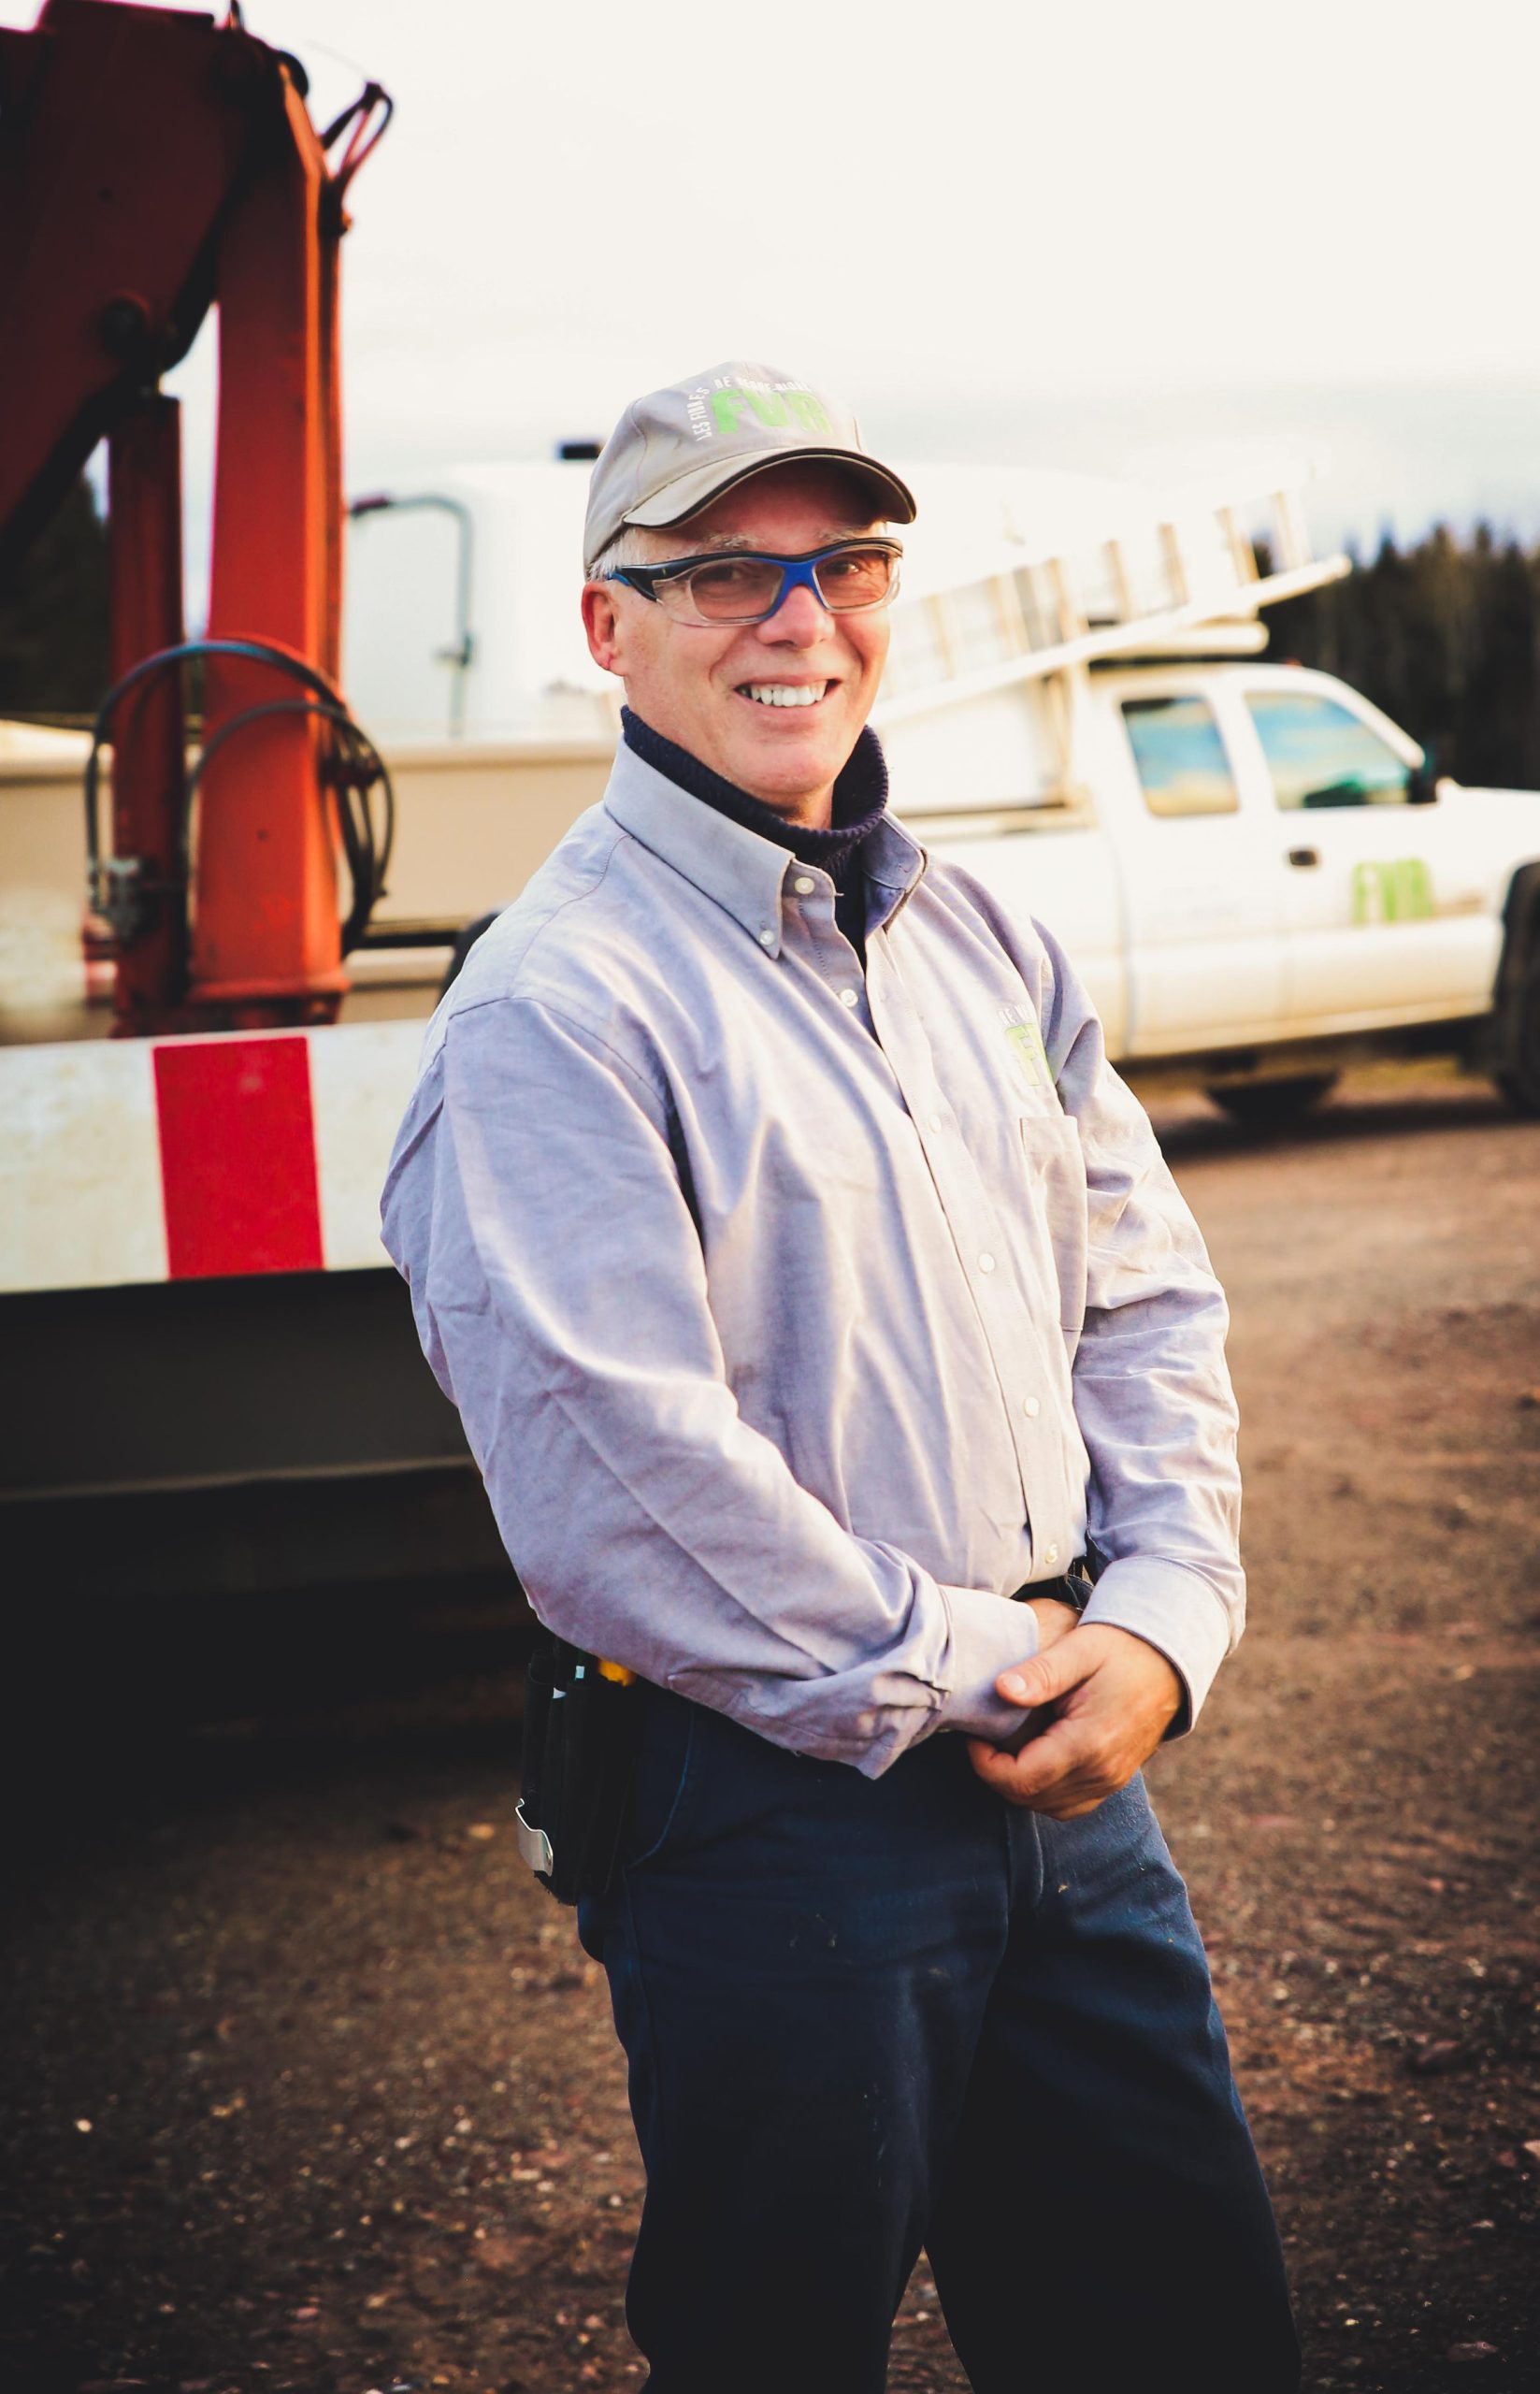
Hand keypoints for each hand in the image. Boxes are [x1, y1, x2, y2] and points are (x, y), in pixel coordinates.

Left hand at [966, 1624, 1182, 1819]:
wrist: (1168, 1658)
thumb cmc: (1121, 1648)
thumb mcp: (1079, 1649)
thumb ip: (1040, 1672)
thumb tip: (1000, 1690)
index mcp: (1089, 1743)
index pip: (1021, 1779)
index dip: (985, 1764)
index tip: (974, 1735)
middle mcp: (1102, 1772)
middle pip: (1030, 1798)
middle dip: (997, 1775)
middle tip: (984, 1738)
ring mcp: (1111, 1780)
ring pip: (1049, 1807)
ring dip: (1019, 1786)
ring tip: (1003, 1749)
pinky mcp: (1115, 1779)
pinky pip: (1071, 1805)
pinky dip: (1044, 1793)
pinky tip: (1032, 1761)